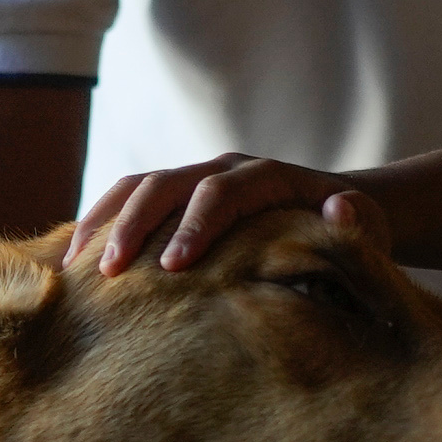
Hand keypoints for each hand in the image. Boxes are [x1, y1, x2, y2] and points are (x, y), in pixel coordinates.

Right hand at [72, 155, 379, 275]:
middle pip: (168, 182)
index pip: (222, 192)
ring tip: (77, 269)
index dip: (196, 226)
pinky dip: (100, 225)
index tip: (176, 268)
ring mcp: (197, 179)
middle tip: (112, 272)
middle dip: (135, 224)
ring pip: (139, 186)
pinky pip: (129, 201)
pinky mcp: (178, 199)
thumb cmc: (350, 232)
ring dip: (105, 222)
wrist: (335, 213)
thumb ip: (357, 222)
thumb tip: (339, 207)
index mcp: (266, 177)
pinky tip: (75, 263)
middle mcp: (225, 170)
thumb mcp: (366, 229)